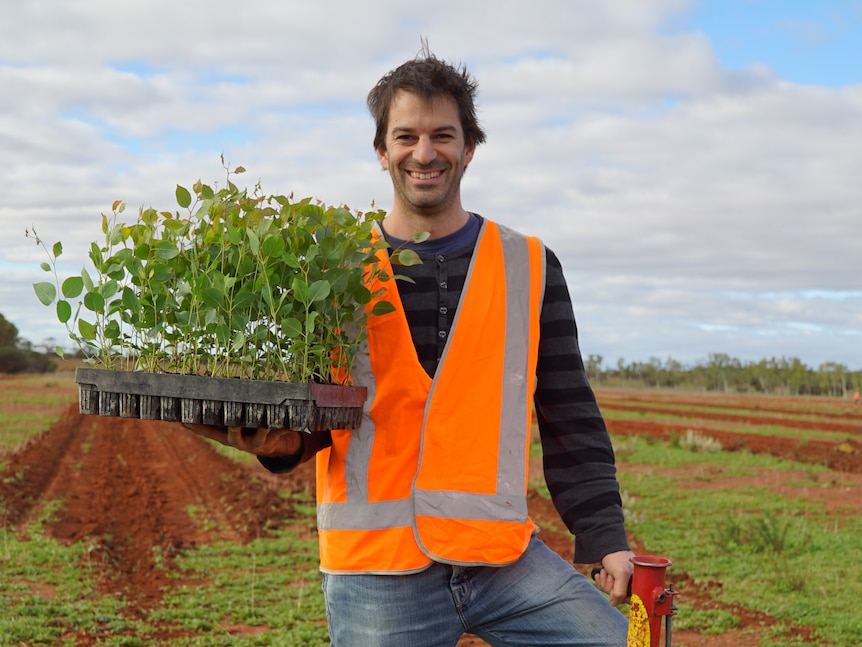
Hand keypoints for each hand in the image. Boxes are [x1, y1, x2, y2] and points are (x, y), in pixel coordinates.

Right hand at [183, 423, 302, 456]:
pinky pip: (280, 432)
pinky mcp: (272, 441)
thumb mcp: (229, 425)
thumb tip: (194, 398)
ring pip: (260, 433)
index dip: (195, 427)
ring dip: (264, 425)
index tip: (182, 420)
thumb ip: (216, 415)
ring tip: (267, 418)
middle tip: (232, 420)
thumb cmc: (245, 429)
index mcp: (225, 437)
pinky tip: (290, 417)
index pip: (207, 432)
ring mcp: (255, 443)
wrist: (269, 448)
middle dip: (233, 427)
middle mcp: (238, 442)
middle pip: (232, 435)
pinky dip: (285, 425)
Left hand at [593, 550, 634, 606]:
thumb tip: (613, 603)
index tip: (618, 586)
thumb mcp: (621, 574)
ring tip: (607, 571)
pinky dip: (601, 580)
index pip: (633, 601)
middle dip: (611, 587)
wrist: (605, 545)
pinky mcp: (613, 580)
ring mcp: (622, 582)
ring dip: (605, 582)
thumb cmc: (617, 557)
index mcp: (640, 583)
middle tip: (612, 575)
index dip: (623, 597)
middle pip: (619, 598)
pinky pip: (604, 587)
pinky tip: (602, 572)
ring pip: (610, 592)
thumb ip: (620, 592)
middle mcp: (632, 584)